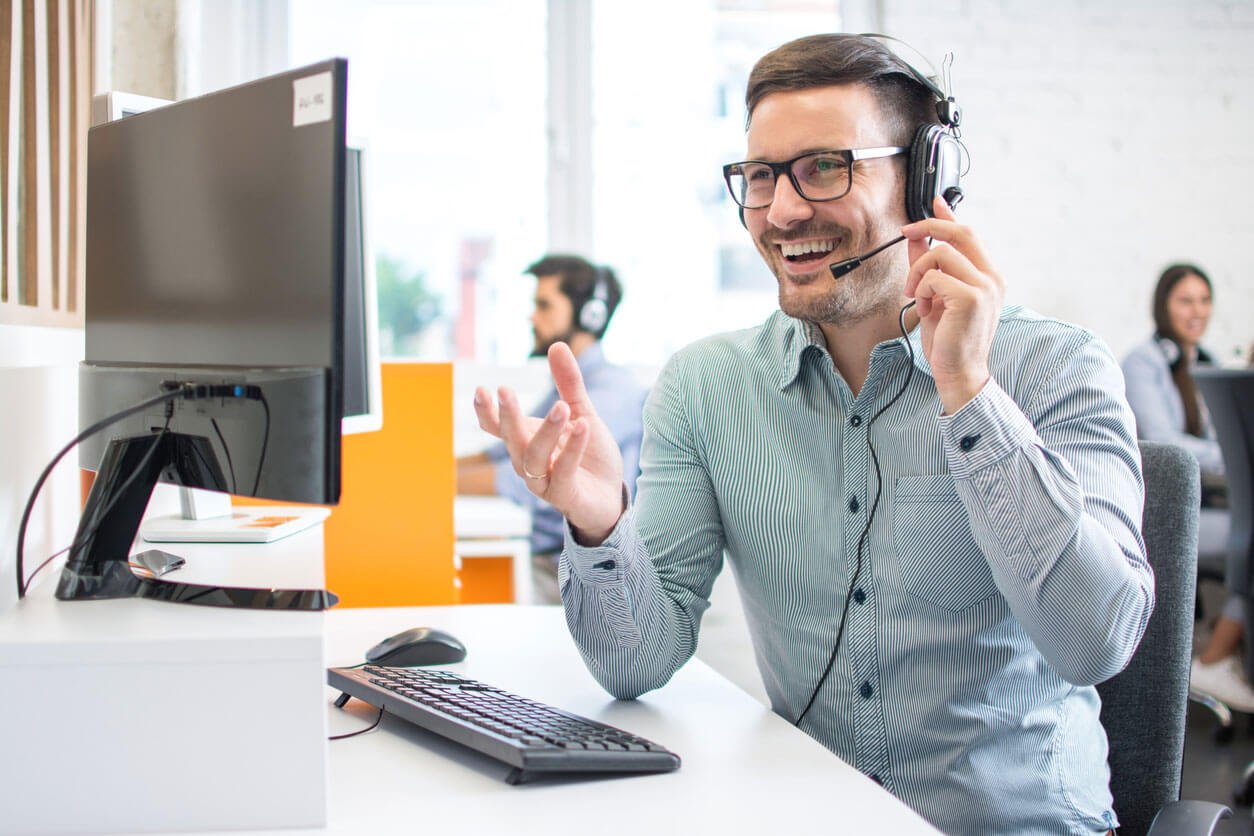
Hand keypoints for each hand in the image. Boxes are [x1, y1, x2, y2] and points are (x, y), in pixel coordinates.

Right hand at [473, 342, 625, 544]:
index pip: (498, 428)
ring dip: (545, 431)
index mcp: (527, 441)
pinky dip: (571, 450)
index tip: (481, 390)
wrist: (611, 497)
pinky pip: (563, 472)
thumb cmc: (591, 457)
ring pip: (532, 457)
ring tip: (562, 407)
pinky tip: (581, 428)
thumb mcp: (582, 413)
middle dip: (507, 416)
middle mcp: (528, 462)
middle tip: (504, 390)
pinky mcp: (565, 496)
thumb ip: (569, 383)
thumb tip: (557, 345)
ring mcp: (544, 482)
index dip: (486, 412)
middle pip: (511, 439)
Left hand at [902, 195, 1004, 413]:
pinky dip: (920, 292)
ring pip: (940, 255)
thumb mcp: (935, 298)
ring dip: (918, 274)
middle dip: (929, 227)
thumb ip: (929, 268)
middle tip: (906, 233)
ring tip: (917, 298)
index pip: (970, 235)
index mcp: (988, 277)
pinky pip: (933, 277)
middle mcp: (992, 278)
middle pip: (961, 233)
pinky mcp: (970, 297)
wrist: (960, 373)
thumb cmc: (949, 341)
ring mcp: (985, 286)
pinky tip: (924, 310)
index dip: (949, 216)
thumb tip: (916, 239)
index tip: (935, 201)